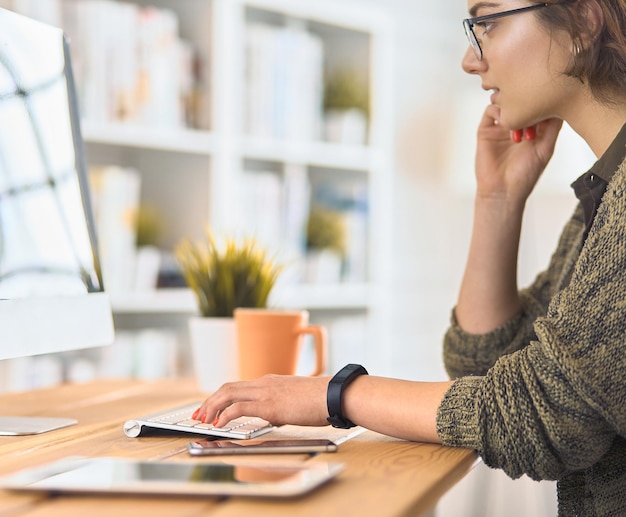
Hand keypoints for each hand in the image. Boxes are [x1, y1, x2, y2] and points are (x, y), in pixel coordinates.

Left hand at [193, 375, 330, 427]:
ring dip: (212, 406)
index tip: (210, 407)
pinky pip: (239, 408)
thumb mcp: (295, 400)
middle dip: (210, 400)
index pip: (238, 386)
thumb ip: (280, 406)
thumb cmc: (320, 399)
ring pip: (228, 394)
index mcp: (270, 381)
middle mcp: (264, 383)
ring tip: (204, 419)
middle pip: (228, 387)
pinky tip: (220, 425)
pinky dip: (225, 415)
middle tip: (199, 414)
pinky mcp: (269, 405)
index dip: (220, 396)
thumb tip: (274, 416)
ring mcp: (266, 392)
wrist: (334, 395)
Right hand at [475, 105, 562, 204]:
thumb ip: (552, 127)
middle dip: (528, 101)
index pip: (539, 104)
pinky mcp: (486, 130)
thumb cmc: (526, 174)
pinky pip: (490, 111)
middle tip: (533, 113)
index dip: (543, 100)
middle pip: (522, 100)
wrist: (503, 191)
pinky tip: (507, 124)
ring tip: (520, 123)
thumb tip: (557, 103)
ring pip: (506, 103)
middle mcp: (517, 125)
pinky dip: (498, 111)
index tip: (548, 106)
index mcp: (534, 129)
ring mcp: (501, 127)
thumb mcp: (546, 149)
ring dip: (513, 107)